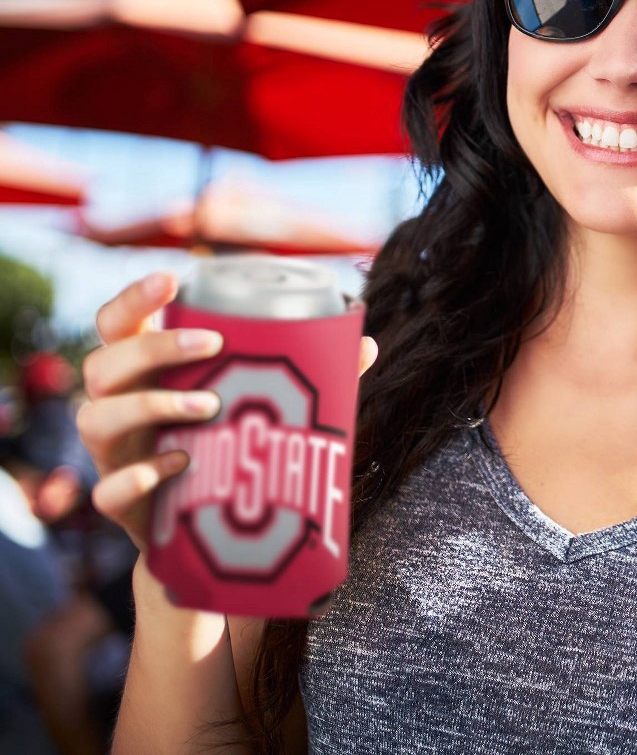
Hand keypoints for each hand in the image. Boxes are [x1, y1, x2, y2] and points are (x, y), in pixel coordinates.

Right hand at [78, 271, 379, 551]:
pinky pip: (107, 490)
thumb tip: (366, 344)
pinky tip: (178, 464)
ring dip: (148, 406)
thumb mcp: (257, 404)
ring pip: (96, 420)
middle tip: (213, 343)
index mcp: (145, 372)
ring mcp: (113, 456)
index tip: (172, 278)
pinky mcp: (120, 504)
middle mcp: (117, 406)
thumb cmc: (228, 445)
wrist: (208, 533)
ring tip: (209, 406)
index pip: (116, 323)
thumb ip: (307, 374)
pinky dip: (137, 476)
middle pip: (102, 364)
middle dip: (154, 347)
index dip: (133, 298)